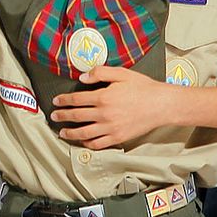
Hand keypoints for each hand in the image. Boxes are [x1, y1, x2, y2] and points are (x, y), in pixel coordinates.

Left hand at [50, 66, 181, 148]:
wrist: (162, 104)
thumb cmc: (143, 87)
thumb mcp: (121, 73)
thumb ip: (99, 73)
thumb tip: (82, 78)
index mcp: (103, 97)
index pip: (76, 99)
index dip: (63, 100)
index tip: (56, 101)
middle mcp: (104, 114)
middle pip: (76, 117)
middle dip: (62, 116)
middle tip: (54, 116)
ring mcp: (111, 128)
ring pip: (84, 133)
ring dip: (70, 133)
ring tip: (62, 132)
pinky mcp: (118, 137)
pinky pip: (98, 144)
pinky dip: (87, 143)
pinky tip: (82, 141)